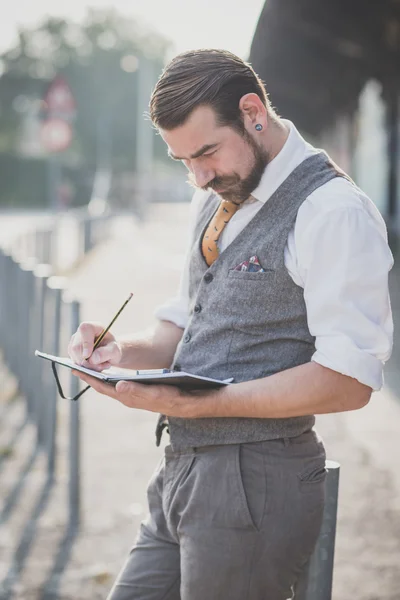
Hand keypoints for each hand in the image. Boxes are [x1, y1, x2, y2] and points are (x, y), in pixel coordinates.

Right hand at [68, 321, 121, 371]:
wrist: (109, 354)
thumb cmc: (112, 349)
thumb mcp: (115, 350)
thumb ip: (106, 353)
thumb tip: (92, 359)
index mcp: (93, 327)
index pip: (85, 329)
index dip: (85, 342)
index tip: (88, 356)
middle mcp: (81, 333)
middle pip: (76, 347)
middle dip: (87, 361)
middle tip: (100, 367)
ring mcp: (74, 343)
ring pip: (74, 357)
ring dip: (88, 366)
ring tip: (101, 366)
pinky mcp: (72, 353)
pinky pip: (75, 363)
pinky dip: (85, 368)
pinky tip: (95, 367)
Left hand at [71, 370, 195, 416]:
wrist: (185, 404)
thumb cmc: (171, 396)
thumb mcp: (154, 392)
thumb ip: (136, 390)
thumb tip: (117, 385)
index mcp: (128, 397)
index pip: (103, 387)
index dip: (89, 378)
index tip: (75, 369)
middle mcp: (127, 397)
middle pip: (103, 387)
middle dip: (90, 377)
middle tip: (75, 367)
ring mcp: (132, 396)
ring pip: (110, 387)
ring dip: (98, 378)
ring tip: (87, 368)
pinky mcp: (138, 394)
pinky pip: (118, 386)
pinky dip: (109, 379)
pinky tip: (109, 374)